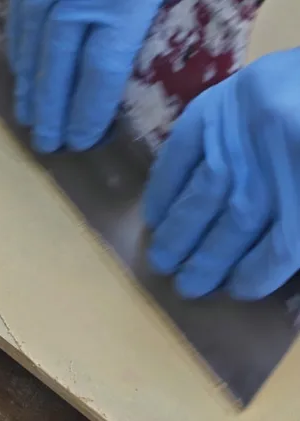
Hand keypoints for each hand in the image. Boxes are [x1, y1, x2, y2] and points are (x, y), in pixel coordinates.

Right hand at [7, 0, 161, 151]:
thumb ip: (168, 32)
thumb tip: (153, 85)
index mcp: (127, 3)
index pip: (101, 68)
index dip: (88, 111)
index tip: (81, 141)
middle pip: (58, 64)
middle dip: (50, 110)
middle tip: (47, 144)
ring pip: (32, 42)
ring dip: (28, 84)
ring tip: (28, 117)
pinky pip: (19, 13)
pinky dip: (19, 46)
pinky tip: (21, 71)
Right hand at [144, 49, 299, 299]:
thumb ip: (297, 215)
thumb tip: (273, 253)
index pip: (278, 250)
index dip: (253, 275)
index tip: (234, 290)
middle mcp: (268, 175)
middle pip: (233, 230)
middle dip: (205, 263)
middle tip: (184, 286)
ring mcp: (234, 143)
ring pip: (202, 203)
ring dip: (178, 236)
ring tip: (162, 260)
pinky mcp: (209, 115)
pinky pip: (178, 160)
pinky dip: (162, 189)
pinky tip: (152, 215)